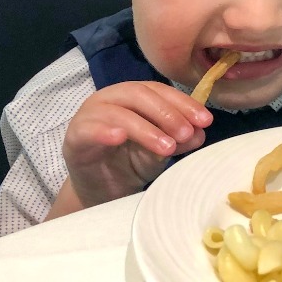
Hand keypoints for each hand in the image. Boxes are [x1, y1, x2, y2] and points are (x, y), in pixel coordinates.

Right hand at [63, 82, 212, 207]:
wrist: (99, 190)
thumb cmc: (129, 163)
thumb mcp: (159, 151)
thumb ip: (178, 139)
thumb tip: (200, 132)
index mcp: (133, 95)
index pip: (160, 91)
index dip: (184, 104)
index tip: (205, 121)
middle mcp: (111, 98)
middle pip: (140, 95)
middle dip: (167, 113)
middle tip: (186, 133)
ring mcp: (90, 114)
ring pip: (119, 112)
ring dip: (145, 128)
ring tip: (167, 147)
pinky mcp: (76, 135)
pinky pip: (89, 129)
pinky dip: (105, 131)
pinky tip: (120, 138)